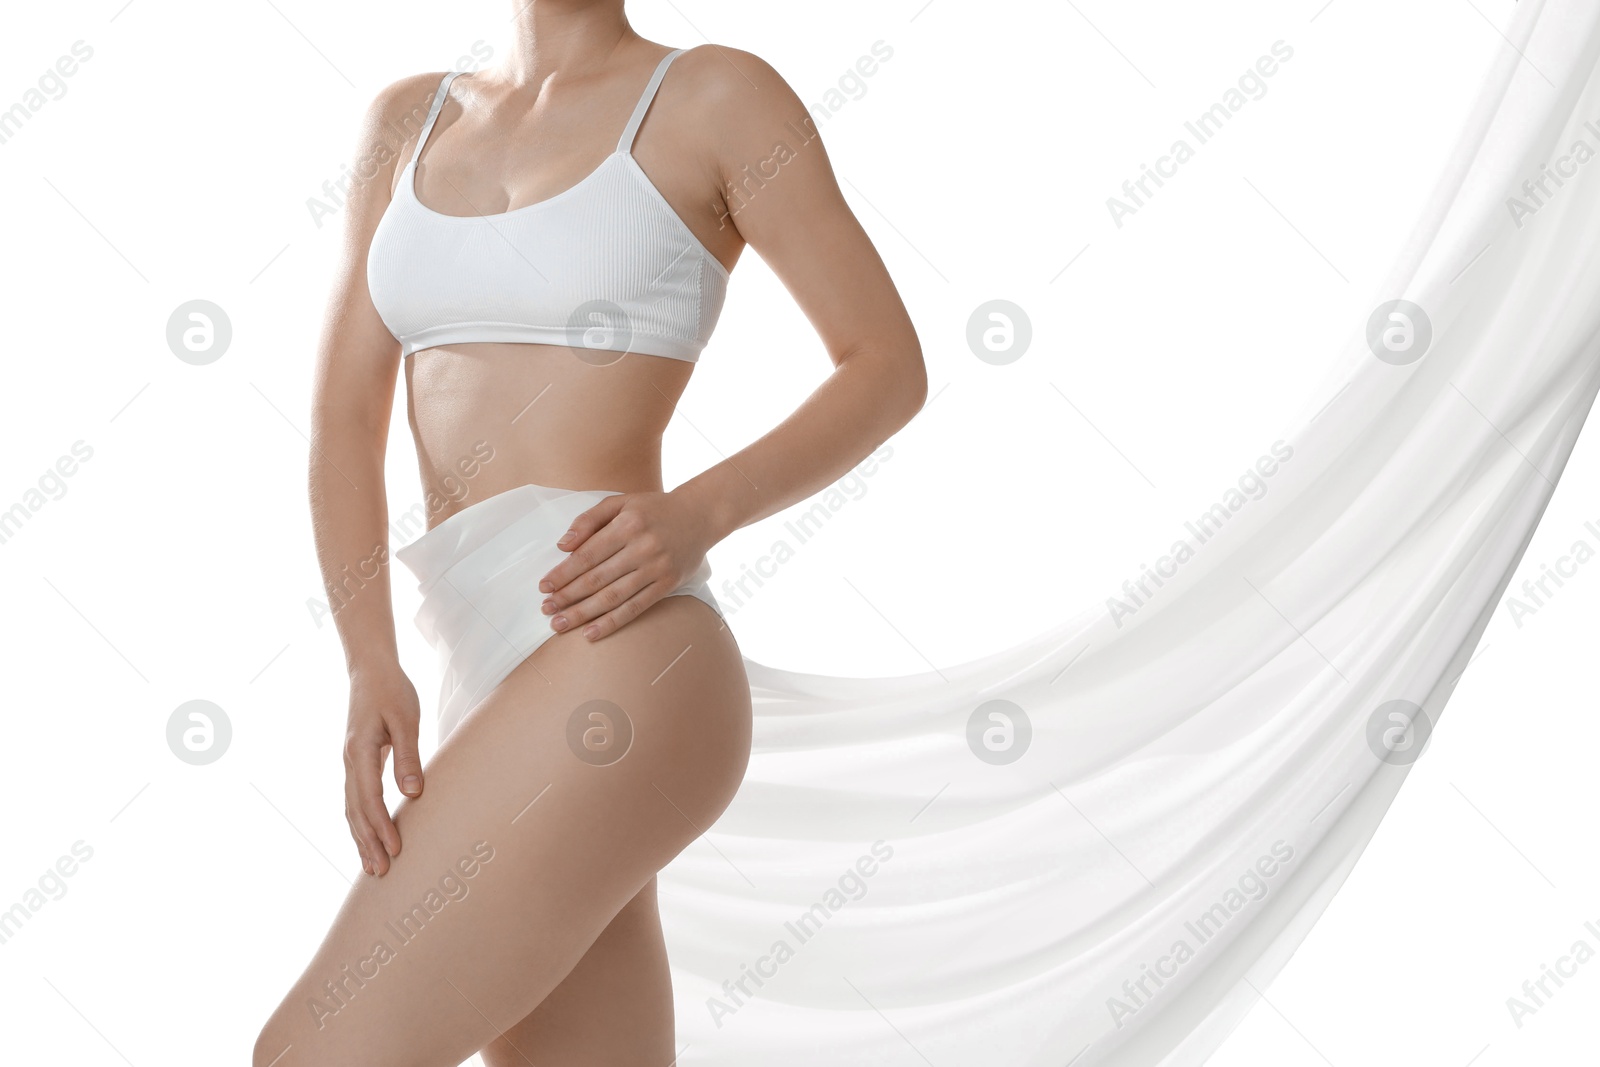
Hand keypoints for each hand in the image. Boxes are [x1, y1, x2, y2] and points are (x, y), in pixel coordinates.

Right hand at [342, 666, 423, 876]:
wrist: (371, 671)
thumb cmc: (393, 692)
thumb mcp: (406, 719)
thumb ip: (408, 756)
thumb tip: (412, 793)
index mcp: (360, 751)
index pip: (370, 798)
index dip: (381, 827)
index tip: (396, 850)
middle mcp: (349, 762)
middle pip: (355, 811)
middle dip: (367, 843)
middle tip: (382, 873)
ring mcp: (350, 763)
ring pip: (351, 808)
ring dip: (361, 838)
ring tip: (372, 866)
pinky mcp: (356, 762)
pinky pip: (355, 799)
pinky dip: (360, 822)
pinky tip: (368, 837)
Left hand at [538, 489, 715, 640]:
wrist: (700, 515)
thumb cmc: (654, 509)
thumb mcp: (621, 502)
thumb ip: (589, 519)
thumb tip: (563, 545)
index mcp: (627, 524)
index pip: (587, 555)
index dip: (563, 573)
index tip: (544, 587)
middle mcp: (642, 547)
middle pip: (597, 579)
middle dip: (567, 597)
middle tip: (546, 611)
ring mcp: (656, 568)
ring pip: (613, 597)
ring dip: (583, 614)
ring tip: (560, 624)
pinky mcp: (667, 584)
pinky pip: (635, 608)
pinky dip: (612, 622)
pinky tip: (591, 633)